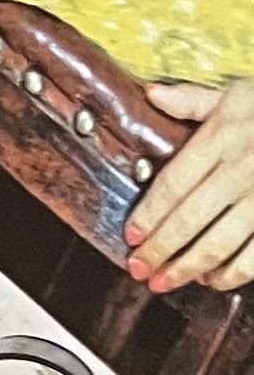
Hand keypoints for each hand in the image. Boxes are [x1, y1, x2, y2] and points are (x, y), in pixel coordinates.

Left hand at [128, 81, 253, 292]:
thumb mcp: (239, 93)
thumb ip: (194, 100)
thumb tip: (153, 94)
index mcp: (222, 138)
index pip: (173, 184)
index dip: (148, 214)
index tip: (132, 234)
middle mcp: (241, 170)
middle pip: (189, 218)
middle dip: (159, 249)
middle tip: (139, 267)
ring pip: (219, 242)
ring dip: (188, 267)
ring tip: (165, 281)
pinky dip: (233, 273)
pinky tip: (215, 279)